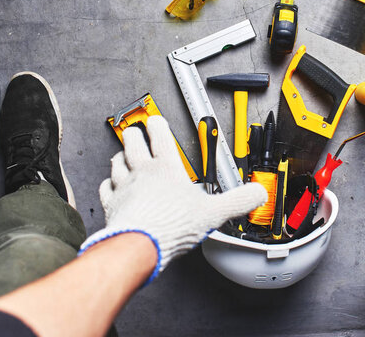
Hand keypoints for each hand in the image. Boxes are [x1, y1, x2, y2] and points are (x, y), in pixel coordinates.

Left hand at [79, 116, 266, 283]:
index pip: (160, 137)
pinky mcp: (113, 205)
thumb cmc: (172, 225)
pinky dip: (108, 183)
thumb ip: (238, 201)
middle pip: (132, 144)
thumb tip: (257, 193)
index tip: (156, 120)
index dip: (158, 125)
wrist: (139, 245)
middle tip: (135, 130)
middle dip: (133, 134)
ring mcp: (125, 188)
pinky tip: (111, 184)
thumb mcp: (214, 212)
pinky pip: (106, 188)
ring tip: (122, 153)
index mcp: (166, 169)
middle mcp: (142, 173)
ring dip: (120, 155)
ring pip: (117, 163)